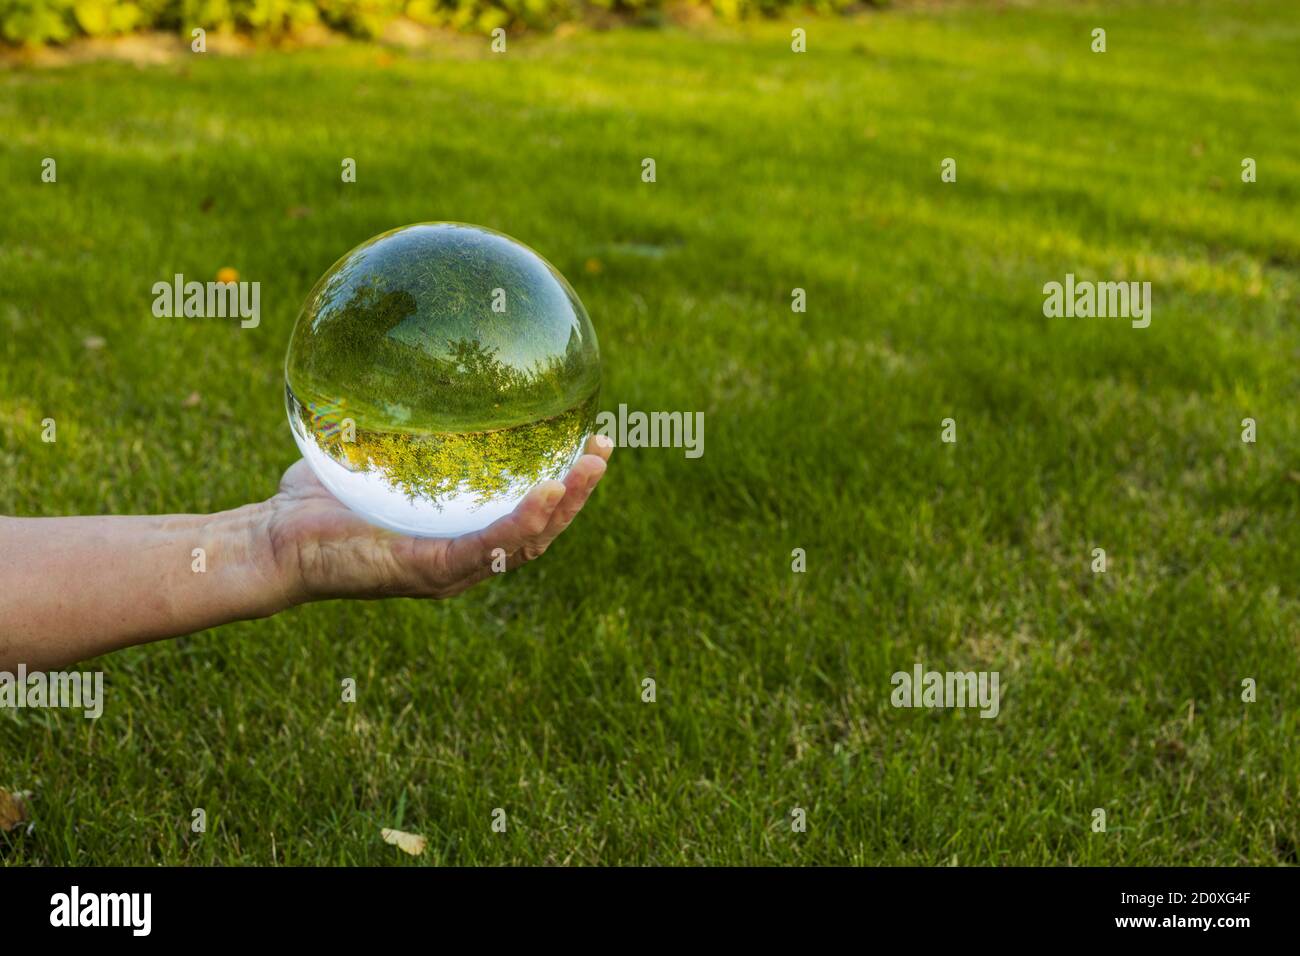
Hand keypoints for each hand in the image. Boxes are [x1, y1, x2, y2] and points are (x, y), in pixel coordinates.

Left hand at [262, 434, 612, 604]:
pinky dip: (524, 521)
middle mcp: (462, 557)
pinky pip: (490, 547)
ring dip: (566, 503)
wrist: (274, 544)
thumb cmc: (313, 502)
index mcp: (455, 533)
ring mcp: (450, 569)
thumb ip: (393, 421)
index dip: (558, 482)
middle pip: (539, 529)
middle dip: (577, 491)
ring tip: (591, 464)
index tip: (582, 439)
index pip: (521, 510)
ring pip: (527, 541)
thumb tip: (396, 358)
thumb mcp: (365, 451)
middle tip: (603, 446)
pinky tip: (548, 489)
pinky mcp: (432, 572)